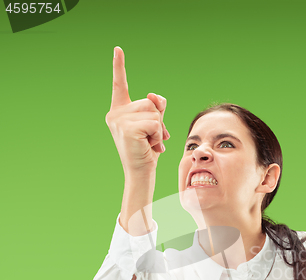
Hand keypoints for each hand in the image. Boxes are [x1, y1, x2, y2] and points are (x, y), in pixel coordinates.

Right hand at [105, 46, 169, 175]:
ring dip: (159, 129)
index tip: (118, 49)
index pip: (120, 85)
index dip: (119, 66)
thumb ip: (156, 108)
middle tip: (152, 138)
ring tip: (150, 142)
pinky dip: (157, 135)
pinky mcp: (127, 128)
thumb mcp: (153, 126)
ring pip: (154, 112)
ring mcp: (119, 120)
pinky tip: (150, 145)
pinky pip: (154, 123)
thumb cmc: (147, 152)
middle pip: (149, 102)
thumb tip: (155, 96)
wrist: (141, 174)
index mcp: (120, 111)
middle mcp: (116, 113)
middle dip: (158, 120)